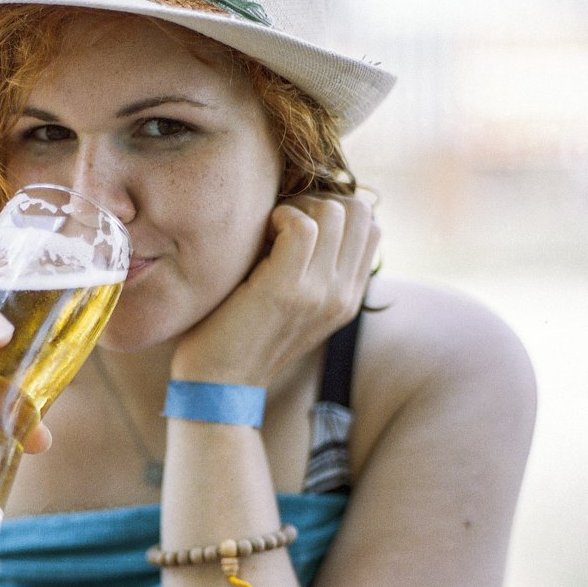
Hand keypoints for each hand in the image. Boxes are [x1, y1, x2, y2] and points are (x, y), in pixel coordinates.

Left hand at [170, 194, 379, 386]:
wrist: (217, 385)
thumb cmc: (240, 335)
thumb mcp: (291, 304)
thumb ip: (312, 270)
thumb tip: (307, 216)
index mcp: (348, 298)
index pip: (370, 225)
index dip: (333, 209)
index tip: (294, 225)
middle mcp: (343, 296)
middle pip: (359, 211)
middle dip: (317, 201)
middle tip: (280, 224)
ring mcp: (320, 293)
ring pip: (335, 211)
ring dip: (295, 208)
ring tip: (267, 233)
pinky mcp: (288, 290)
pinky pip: (302, 226)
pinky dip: (278, 218)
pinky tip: (257, 238)